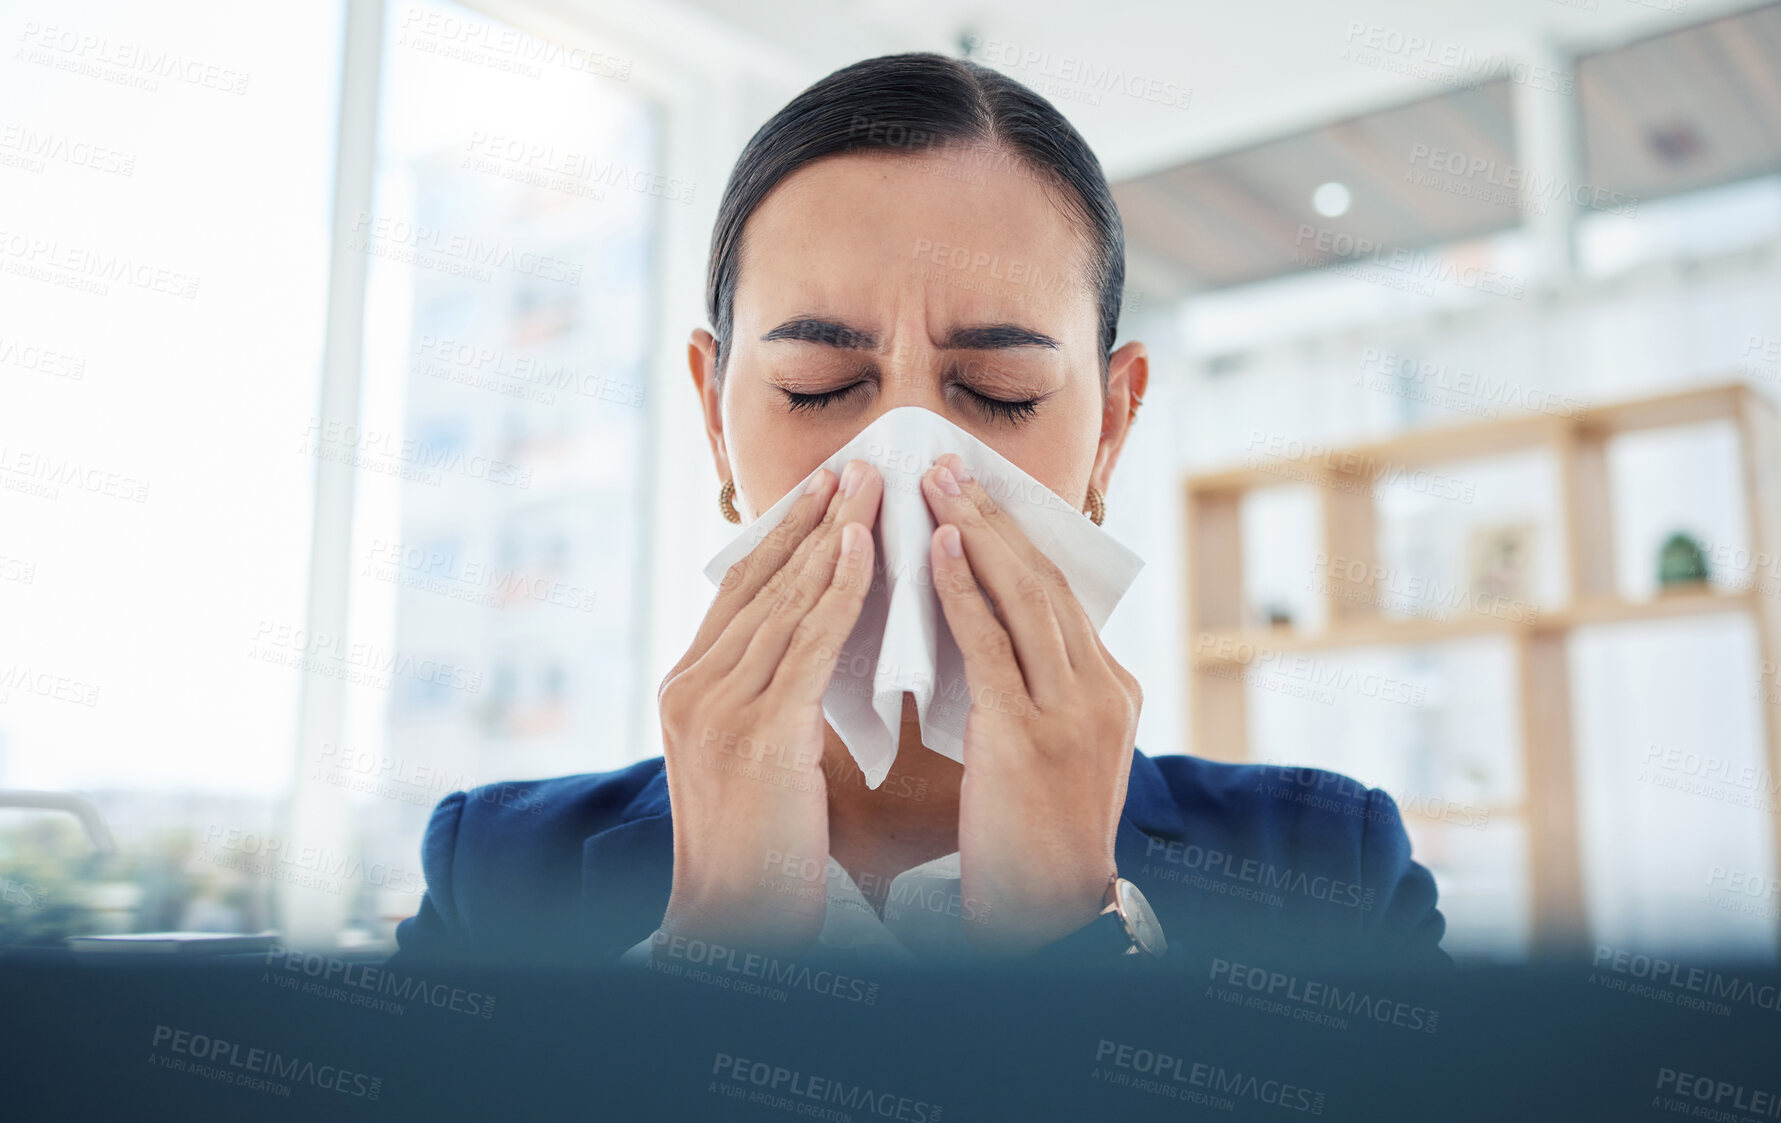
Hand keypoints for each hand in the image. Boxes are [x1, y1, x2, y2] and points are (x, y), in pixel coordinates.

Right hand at [654, 460, 882, 955]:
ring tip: (871, 484)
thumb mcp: (758, 754)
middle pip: (760, 580)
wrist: (735, 923)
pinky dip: (837, 591)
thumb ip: (774, 692)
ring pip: (784, 601)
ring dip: (832, 535)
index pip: (741, 589)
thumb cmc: (763, 849)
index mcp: (688, 686)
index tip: (826, 489)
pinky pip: (805, 645)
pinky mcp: (757, 734)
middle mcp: (692, 686)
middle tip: (857, 463)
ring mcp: (717, 708)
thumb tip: (821, 640)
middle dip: (810, 517)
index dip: (785, 534)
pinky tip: (866, 549)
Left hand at [920, 453, 1141, 955]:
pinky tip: (936, 550)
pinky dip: (965, 592)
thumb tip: (976, 628)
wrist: (1049, 915)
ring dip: (978, 531)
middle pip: (1046, 580)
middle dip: (995, 515)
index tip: (976, 489)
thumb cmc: (1032, 837)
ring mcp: (1072, 713)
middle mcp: (1102, 691)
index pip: (1062, 594)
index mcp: (1110, 690)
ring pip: (1024, 599)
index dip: (1017, 535)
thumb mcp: (1047, 750)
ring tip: (936, 482)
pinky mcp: (1031, 739)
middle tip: (947, 461)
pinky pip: (993, 647)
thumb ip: (1026, 688)